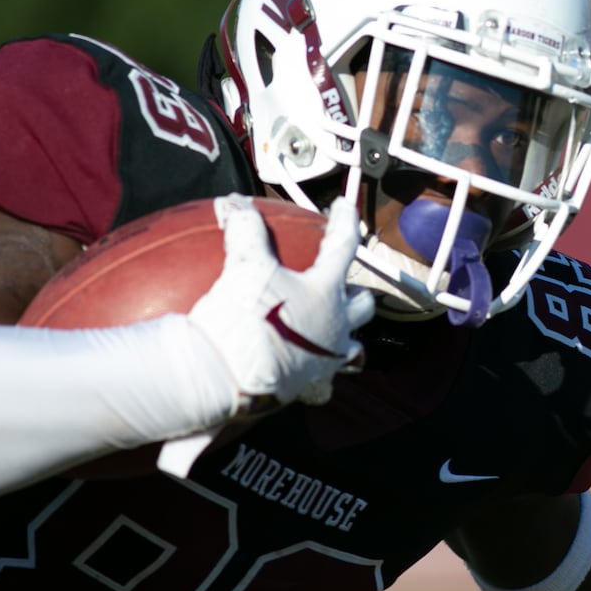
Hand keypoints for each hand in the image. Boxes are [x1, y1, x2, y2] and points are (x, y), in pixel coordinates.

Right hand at [188, 194, 373, 413]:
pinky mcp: (309, 387)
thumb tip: (234, 202)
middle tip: (346, 284)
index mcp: (326, 291)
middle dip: (359, 293)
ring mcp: (327, 360)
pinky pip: (322, 384)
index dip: (344, 222)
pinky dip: (318, 377)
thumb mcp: (244, 265)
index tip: (343, 207)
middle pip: (362, 306)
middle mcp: (336, 326)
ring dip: (348, 338)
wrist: (229, 377)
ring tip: (336, 331)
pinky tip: (307, 373)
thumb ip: (245, 229)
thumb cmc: (244, 317)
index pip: (343, 246)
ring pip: (353, 349)